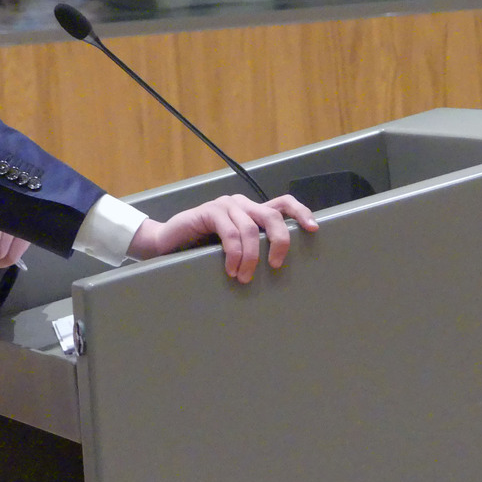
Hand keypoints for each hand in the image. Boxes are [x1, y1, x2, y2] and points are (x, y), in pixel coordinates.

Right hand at [127, 194, 317, 283]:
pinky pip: (229, 232)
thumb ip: (252, 249)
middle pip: (273, 216)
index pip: (283, 204)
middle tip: (275, 265)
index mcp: (252, 211)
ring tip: (245, 277)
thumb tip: (278, 268)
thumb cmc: (202, 249)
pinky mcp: (209, 211)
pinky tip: (231, 269)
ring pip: (251, 228)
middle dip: (280, 241)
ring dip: (251, 256)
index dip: (301, 213)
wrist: (167, 243)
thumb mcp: (234, 250)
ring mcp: (225, 205)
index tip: (314, 229)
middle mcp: (242, 204)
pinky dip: (234, 253)